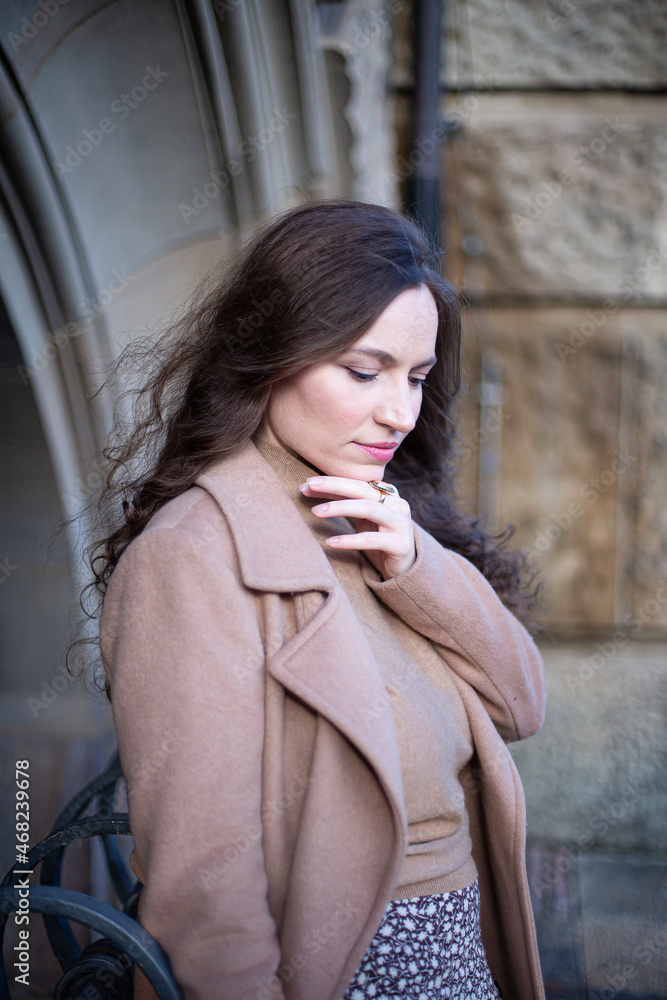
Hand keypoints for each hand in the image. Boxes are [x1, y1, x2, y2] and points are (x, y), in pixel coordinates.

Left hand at [300, 476, 415, 580]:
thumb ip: (343, 502)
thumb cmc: (379, 537)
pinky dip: (349, 540)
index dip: (332, 481)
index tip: (307, 483)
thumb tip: (310, 487)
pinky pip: (371, 539)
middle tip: (309, 485)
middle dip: (334, 485)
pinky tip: (330, 542)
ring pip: (368, 508)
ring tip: (316, 511)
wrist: (405, 566)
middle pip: (362, 489)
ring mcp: (400, 523)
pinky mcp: (400, 544)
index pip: (357, 482)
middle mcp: (396, 504)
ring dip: (340, 507)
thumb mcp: (361, 518)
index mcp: (387, 493)